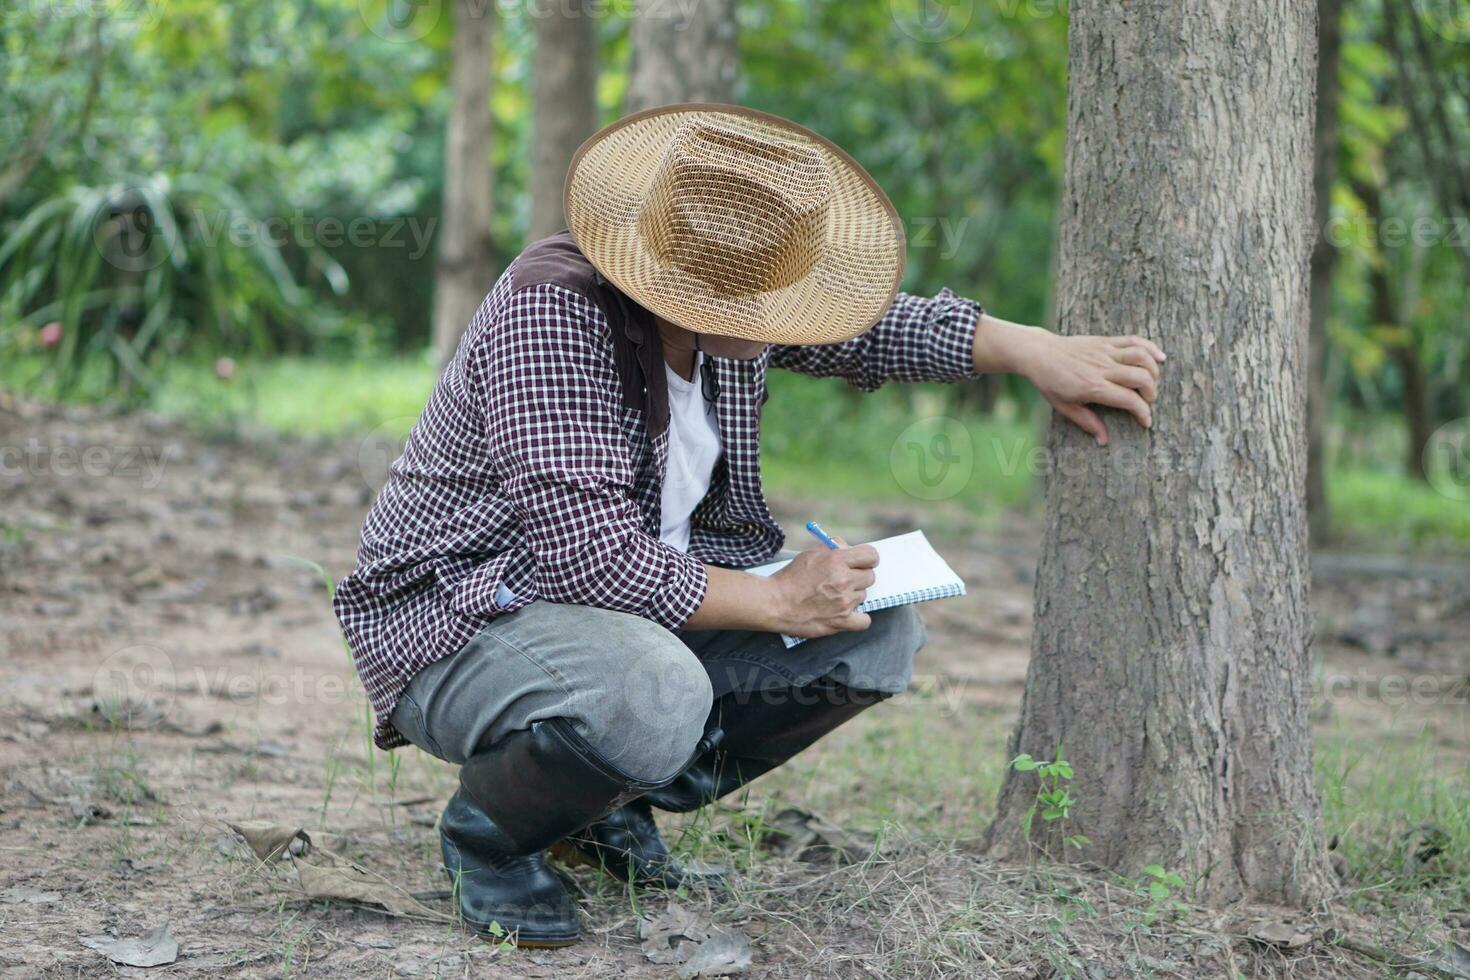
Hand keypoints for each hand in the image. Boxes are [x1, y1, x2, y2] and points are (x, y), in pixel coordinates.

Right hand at [766, 542, 877, 637]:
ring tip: (833, 597)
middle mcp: (844, 580)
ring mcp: (844, 602)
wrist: (775, 603)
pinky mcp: (841, 622)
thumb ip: (832, 548)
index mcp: (837, 560)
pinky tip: (847, 613)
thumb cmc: (790, 578)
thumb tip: (847, 548)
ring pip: (863, 596)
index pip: (871, 556)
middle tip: (843, 580)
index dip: (867, 559)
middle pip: (869, 577)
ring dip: (852, 596)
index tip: (862, 563)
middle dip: (858, 577)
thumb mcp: (810, 554)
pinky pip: (864, 621)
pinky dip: (858, 618)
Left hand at [978, 316, 1164, 445]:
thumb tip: (1104, 440)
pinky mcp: (1106, 341)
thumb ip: (1087, 422)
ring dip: (1153, 371)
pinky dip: (1150, 347)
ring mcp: (1105, 352)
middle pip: (1141, 377)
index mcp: (1093, 387)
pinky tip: (1159, 357)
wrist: (1039, 353)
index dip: (1142, 412)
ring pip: (1141, 357)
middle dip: (1151, 393)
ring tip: (1153, 382)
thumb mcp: (1065, 407)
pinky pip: (1133, 340)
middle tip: (1147, 402)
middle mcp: (1102, 368)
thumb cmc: (1050, 382)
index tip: (1146, 422)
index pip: (1128, 399)